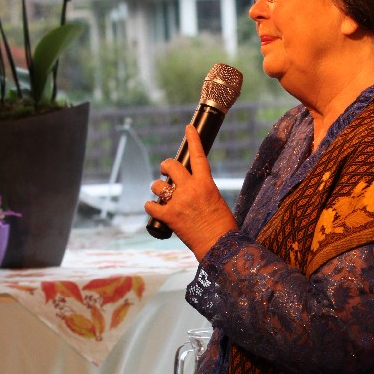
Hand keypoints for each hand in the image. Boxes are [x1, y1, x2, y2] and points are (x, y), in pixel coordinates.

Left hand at [146, 124, 236, 259]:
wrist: (220, 245)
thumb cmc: (223, 226)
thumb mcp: (217, 202)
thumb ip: (203, 192)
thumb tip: (192, 193)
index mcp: (206, 183)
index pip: (198, 155)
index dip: (192, 139)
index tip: (188, 128)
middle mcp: (190, 188)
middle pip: (171, 166)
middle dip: (166, 166)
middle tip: (166, 171)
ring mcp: (178, 201)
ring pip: (158, 185)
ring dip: (158, 188)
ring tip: (161, 195)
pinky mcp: (169, 216)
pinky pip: (151, 205)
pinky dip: (150, 206)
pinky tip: (153, 208)